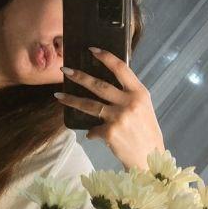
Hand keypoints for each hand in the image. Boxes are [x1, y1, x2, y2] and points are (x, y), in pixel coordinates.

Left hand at [55, 47, 163, 171]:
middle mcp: (130, 102)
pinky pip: (94, 129)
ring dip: (71, 100)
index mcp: (140, 93)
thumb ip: (128, 96)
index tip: (92, 50)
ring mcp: (119, 116)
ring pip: (89, 104)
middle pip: (99, 85)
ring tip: (58, 96)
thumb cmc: (146, 132)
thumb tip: (105, 89)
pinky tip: (93, 135)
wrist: (149, 159)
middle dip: (79, 76)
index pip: (121, 68)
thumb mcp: (143, 108)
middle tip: (64, 70)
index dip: (105, 57)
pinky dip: (92, 132)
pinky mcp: (110, 131)